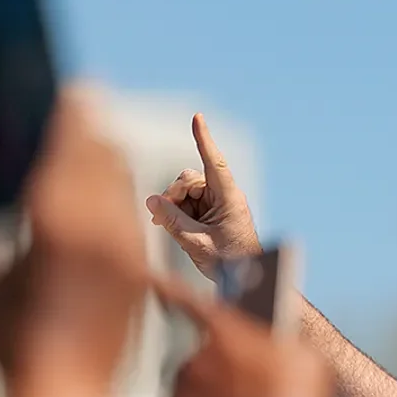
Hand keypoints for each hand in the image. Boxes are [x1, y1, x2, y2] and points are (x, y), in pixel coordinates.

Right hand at [0, 89, 146, 396]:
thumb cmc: (15, 345)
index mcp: (53, 229)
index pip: (68, 157)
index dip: (74, 122)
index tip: (78, 93)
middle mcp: (96, 235)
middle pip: (103, 164)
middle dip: (94, 136)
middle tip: (90, 108)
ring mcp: (123, 255)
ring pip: (123, 190)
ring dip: (112, 163)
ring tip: (102, 141)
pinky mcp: (140, 274)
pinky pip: (133, 221)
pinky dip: (123, 199)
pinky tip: (117, 191)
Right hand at [145, 114, 261, 280]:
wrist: (244, 278)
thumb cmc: (229, 262)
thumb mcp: (195, 242)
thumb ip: (172, 220)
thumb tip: (152, 201)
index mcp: (229, 198)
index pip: (215, 162)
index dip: (204, 139)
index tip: (198, 118)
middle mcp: (224, 195)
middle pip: (189, 180)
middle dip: (173, 195)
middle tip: (160, 218)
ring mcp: (218, 201)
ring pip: (185, 191)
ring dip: (173, 206)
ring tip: (169, 228)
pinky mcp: (211, 210)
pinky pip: (187, 202)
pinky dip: (177, 212)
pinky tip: (170, 226)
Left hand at [153, 276, 330, 396]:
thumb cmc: (296, 396)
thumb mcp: (304, 354)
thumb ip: (282, 344)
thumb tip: (277, 347)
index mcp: (222, 331)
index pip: (186, 300)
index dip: (168, 289)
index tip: (150, 280)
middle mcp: (194, 361)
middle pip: (201, 361)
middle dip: (221, 372)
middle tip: (250, 388)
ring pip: (194, 396)